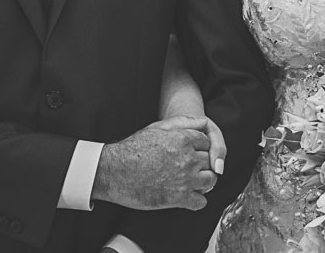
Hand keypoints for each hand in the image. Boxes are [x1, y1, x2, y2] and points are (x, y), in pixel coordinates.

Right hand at [92, 116, 218, 210]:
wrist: (114, 172)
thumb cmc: (132, 149)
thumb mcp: (157, 128)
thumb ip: (182, 123)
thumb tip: (202, 124)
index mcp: (183, 139)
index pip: (207, 142)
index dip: (199, 147)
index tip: (191, 152)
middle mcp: (187, 158)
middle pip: (209, 160)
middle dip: (201, 163)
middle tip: (188, 167)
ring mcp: (185, 179)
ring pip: (210, 180)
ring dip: (203, 181)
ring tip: (191, 181)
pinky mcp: (179, 198)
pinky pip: (201, 202)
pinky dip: (196, 200)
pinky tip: (187, 196)